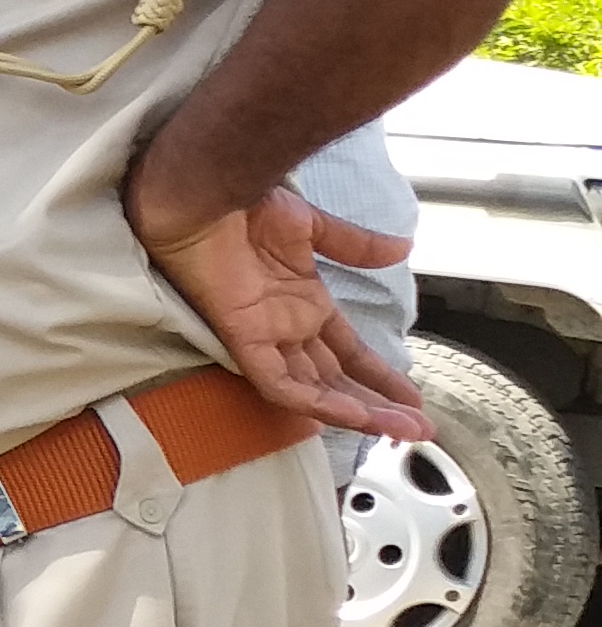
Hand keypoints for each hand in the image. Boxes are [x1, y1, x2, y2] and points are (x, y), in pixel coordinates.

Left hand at [127, 178, 428, 439]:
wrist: (208, 197)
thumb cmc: (245, 210)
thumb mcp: (313, 229)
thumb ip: (356, 246)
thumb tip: (402, 248)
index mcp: (305, 307)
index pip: (350, 355)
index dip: (380, 378)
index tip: (414, 400)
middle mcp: (287, 329)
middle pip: (337, 381)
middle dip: (378, 405)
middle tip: (418, 429)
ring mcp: (266, 338)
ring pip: (314, 391)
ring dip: (357, 411)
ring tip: (398, 430)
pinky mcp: (243, 340)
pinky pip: (278, 383)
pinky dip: (312, 401)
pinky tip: (347, 415)